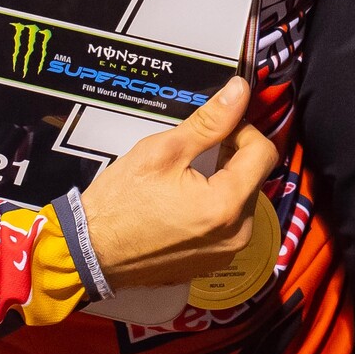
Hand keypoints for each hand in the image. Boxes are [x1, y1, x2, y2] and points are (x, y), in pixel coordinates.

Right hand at [78, 79, 276, 289]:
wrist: (91, 253)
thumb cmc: (121, 201)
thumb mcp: (163, 151)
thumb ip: (209, 121)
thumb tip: (240, 90)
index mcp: (227, 205)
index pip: (263, 153)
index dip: (243, 130)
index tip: (216, 128)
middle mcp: (237, 234)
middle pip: (255, 177)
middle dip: (232, 156)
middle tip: (196, 149)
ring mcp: (227, 253)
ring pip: (244, 199)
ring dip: (225, 180)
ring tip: (187, 175)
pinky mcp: (214, 262)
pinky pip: (230, 223)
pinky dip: (216, 205)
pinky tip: (186, 200)